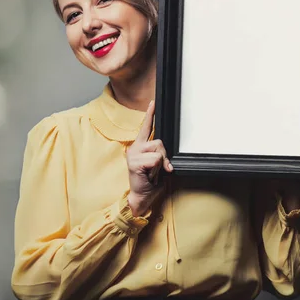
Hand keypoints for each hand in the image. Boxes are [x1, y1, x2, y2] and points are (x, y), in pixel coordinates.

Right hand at [126, 100, 173, 215]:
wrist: (141, 197)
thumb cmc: (150, 182)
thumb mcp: (158, 165)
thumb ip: (160, 155)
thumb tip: (166, 155)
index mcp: (139, 147)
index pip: (146, 128)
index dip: (150, 115)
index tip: (153, 102)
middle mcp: (135, 148)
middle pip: (159, 142)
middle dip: (165, 156)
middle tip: (159, 169)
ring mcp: (134, 154)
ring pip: (159, 150)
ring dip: (161, 164)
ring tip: (152, 173)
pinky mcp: (135, 162)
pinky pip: (156, 160)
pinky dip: (157, 169)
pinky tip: (149, 175)